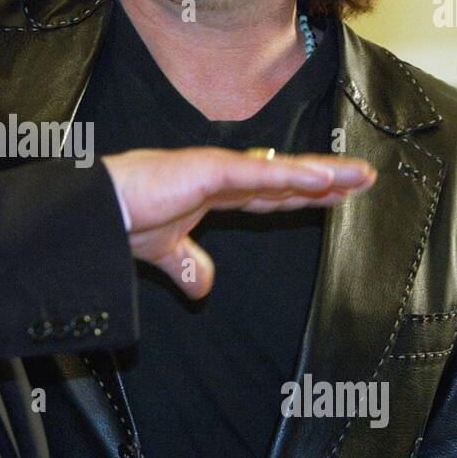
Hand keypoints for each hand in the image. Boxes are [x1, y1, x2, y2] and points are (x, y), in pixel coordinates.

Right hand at [103, 148, 374, 298]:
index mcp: (211, 191)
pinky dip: (292, 177)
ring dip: (323, 174)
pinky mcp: (208, 170)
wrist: (92, 214)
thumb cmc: (117, 220)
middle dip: (326, 179)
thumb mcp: (163, 251)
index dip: (303, 193)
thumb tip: (203, 287)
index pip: (269, 192)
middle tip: (364, 179)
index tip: (335, 194)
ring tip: (359, 177)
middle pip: (285, 178)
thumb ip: (186, 264)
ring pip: (281, 171)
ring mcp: (216, 170)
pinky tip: (323, 180)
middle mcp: (219, 176)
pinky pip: (259, 175)